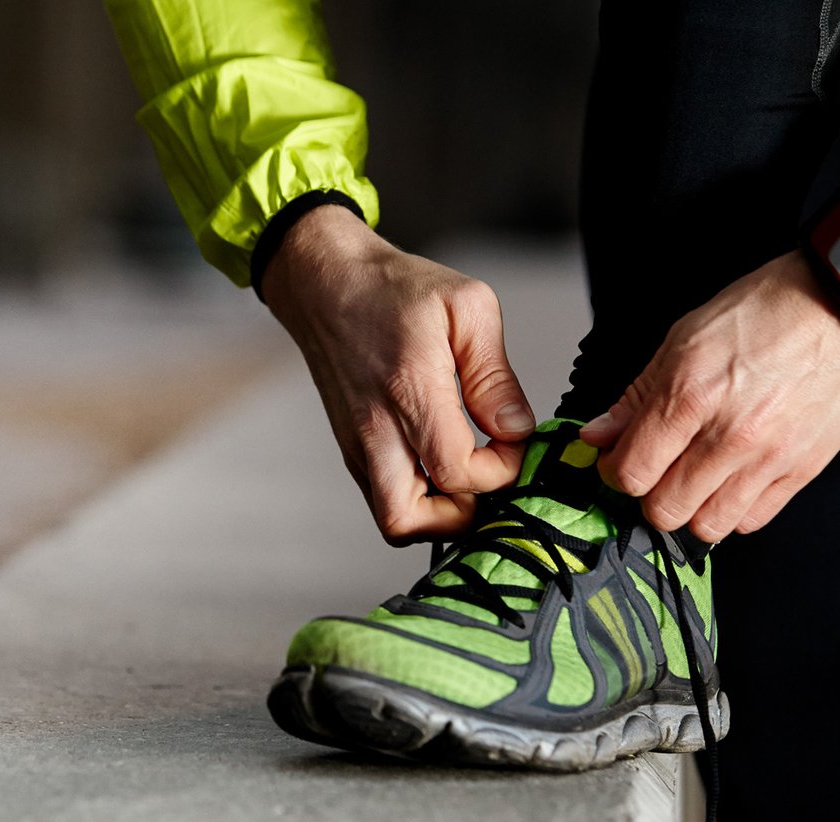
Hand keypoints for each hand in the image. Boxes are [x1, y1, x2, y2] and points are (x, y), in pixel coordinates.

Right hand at [261, 205, 534, 544]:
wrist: (325, 282)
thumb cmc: (393, 289)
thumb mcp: (467, 307)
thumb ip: (494, 376)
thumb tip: (514, 430)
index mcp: (409, 389)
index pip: (457, 472)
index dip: (498, 471)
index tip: (510, 440)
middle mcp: (374, 427)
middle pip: (410, 522)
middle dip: (460, 515)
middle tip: (484, 478)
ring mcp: (356, 443)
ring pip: (392, 521)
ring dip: (436, 515)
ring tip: (463, 476)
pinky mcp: (349, 447)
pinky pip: (382, 499)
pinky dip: (416, 499)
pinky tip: (438, 465)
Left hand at [579, 250, 839, 542]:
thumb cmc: (765, 312)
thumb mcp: (683, 338)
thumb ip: (637, 395)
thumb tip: (598, 435)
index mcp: (691, 397)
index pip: (632, 472)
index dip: (614, 472)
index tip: (618, 460)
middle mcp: (729, 435)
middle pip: (665, 510)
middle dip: (648, 495)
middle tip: (654, 471)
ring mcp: (769, 458)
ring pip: (708, 526)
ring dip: (690, 509)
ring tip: (692, 480)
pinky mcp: (803, 470)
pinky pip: (753, 519)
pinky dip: (732, 510)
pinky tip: (728, 482)